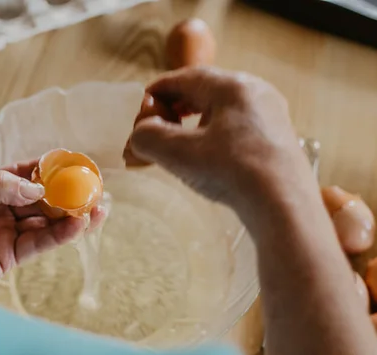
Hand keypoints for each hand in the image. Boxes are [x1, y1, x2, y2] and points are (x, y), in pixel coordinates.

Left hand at [0, 161, 105, 289]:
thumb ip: (2, 186)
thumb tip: (39, 187)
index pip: (25, 174)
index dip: (50, 169)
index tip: (74, 163)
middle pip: (41, 199)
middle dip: (67, 194)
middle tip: (93, 189)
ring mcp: (5, 233)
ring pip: (45, 222)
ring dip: (70, 216)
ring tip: (96, 207)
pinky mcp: (8, 257)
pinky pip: (39, 243)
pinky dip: (60, 235)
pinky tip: (78, 224)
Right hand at [126, 67, 314, 216]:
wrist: (284, 206)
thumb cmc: (232, 172)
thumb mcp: (179, 154)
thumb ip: (148, 138)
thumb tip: (139, 135)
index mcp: (231, 85)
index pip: (183, 78)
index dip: (155, 94)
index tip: (139, 114)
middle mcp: (254, 92)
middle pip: (201, 93)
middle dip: (170, 114)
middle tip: (152, 134)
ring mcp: (270, 115)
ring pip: (218, 112)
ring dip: (189, 128)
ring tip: (173, 150)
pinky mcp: (277, 139)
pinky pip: (235, 129)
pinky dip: (210, 139)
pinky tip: (203, 160)